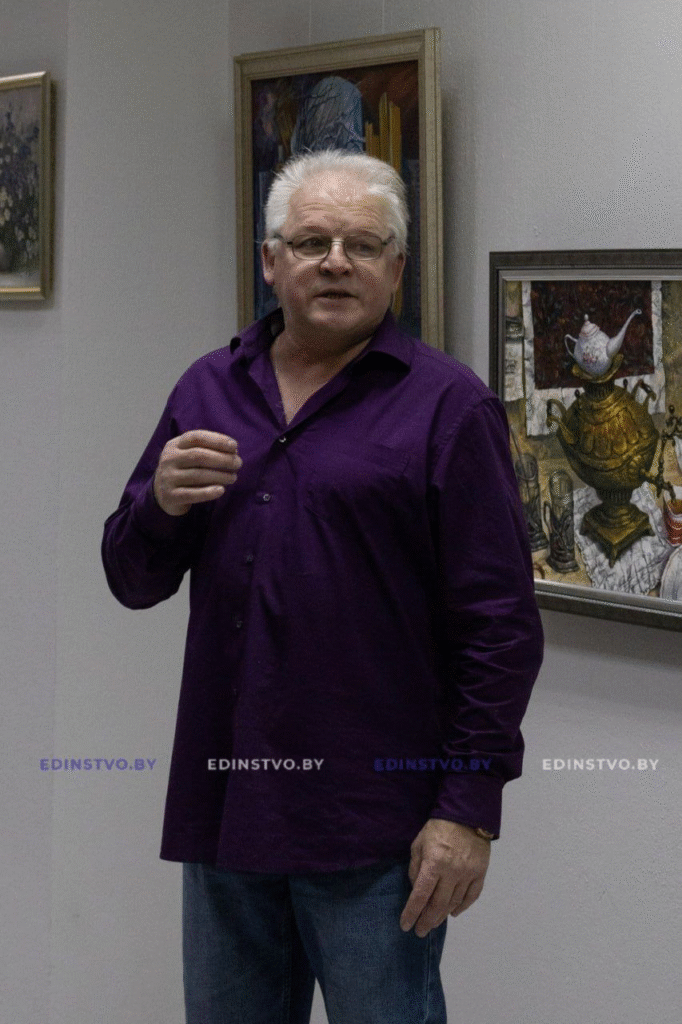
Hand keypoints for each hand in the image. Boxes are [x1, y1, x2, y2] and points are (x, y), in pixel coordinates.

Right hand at [153, 430, 241, 515]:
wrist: (162, 493)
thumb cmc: (183, 470)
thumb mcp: (188, 454)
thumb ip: (207, 450)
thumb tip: (233, 451)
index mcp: (174, 445)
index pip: (196, 437)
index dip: (217, 440)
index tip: (235, 446)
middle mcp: (169, 459)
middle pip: (198, 455)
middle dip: (222, 459)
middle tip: (238, 463)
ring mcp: (168, 478)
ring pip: (197, 475)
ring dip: (220, 476)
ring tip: (233, 477)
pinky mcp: (171, 496)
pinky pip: (192, 494)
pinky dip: (208, 492)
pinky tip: (221, 490)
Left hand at [399, 818, 490, 937]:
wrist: (466, 814)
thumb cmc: (438, 828)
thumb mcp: (419, 844)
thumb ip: (415, 867)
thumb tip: (415, 889)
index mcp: (434, 863)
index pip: (421, 895)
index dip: (412, 912)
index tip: (405, 925)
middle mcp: (452, 871)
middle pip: (438, 904)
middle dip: (427, 921)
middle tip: (420, 931)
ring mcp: (468, 873)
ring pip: (454, 903)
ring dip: (442, 916)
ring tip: (433, 923)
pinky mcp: (480, 872)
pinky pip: (472, 896)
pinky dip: (462, 907)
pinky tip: (453, 912)